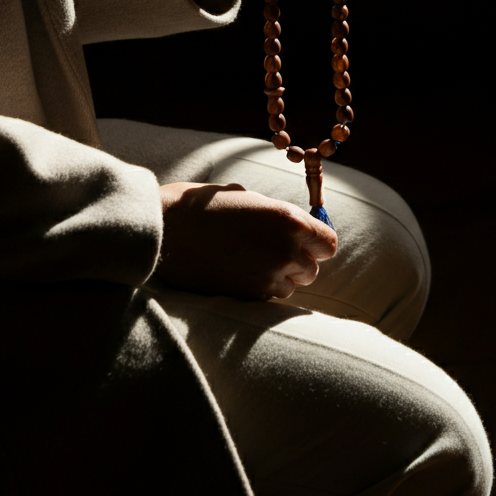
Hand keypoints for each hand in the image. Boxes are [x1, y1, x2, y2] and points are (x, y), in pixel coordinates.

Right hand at [154, 182, 337, 299]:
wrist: (167, 228)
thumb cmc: (205, 205)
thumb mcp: (250, 199)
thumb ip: (278, 216)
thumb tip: (295, 230)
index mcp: (290, 220)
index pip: (328, 244)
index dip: (317, 243)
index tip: (305, 242)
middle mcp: (286, 251)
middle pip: (312, 269)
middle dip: (297, 261)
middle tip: (270, 249)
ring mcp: (268, 277)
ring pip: (291, 286)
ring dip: (279, 277)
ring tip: (251, 260)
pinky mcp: (249, 297)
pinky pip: (269, 297)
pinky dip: (261, 288)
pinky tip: (239, 271)